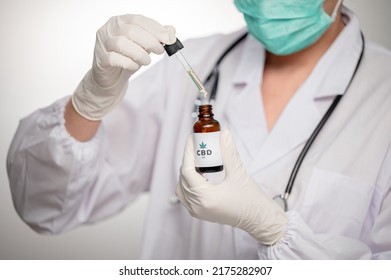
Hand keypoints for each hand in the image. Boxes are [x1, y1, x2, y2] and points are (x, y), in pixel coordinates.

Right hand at [72, 14, 175, 119]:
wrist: (111, 78)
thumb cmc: (127, 58)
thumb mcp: (144, 46)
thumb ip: (156, 36)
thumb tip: (171, 31)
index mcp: (120, 21)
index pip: (138, 20)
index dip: (156, 29)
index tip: (169, 38)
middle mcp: (109, 29)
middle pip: (131, 30)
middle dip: (150, 41)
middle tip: (160, 51)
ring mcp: (102, 44)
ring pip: (121, 43)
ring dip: (140, 53)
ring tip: (147, 61)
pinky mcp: (100, 59)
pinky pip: (114, 58)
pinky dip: (128, 63)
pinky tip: (134, 66)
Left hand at [176, 130, 287, 244]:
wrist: (258, 219)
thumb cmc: (251, 200)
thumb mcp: (239, 173)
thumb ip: (229, 152)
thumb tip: (224, 134)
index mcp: (205, 198)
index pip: (187, 171)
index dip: (188, 153)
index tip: (192, 139)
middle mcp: (197, 207)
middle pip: (183, 178)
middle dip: (188, 160)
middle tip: (197, 147)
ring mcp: (197, 212)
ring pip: (182, 187)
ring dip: (187, 172)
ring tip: (199, 160)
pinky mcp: (199, 213)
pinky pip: (186, 196)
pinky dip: (189, 183)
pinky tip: (200, 174)